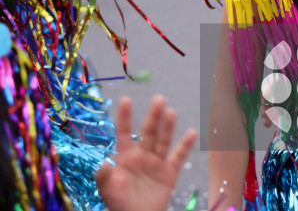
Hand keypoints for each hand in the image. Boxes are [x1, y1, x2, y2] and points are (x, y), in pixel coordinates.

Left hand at [95, 96, 196, 210]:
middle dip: (153, 116)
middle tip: (159, 99)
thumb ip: (104, 176)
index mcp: (125, 157)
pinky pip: (178, 156)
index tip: (126, 99)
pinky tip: (191, 132)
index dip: (124, 117)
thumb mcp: (107, 190)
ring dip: (168, 126)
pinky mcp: (170, 173)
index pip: (124, 133)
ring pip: (163, 140)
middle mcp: (142, 155)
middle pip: (148, 132)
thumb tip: (103, 163)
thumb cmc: (119, 204)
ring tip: (171, 112)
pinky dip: (185, 145)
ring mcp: (157, 163)